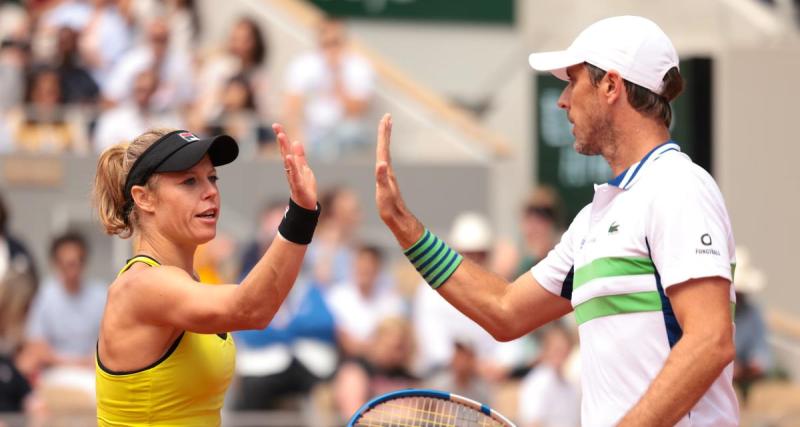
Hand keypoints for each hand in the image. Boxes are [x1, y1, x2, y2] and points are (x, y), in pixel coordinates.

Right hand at [273, 123, 317, 209]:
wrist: (306, 204)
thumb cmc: (305, 186)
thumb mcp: (304, 168)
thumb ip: (300, 156)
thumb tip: (296, 142)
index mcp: (292, 164)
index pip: (286, 148)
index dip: (282, 137)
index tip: (276, 125)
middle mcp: (290, 169)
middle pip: (284, 151)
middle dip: (281, 139)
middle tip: (276, 127)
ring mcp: (293, 176)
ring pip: (287, 160)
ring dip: (284, 148)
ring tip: (281, 136)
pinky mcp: (297, 184)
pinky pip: (293, 173)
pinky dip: (291, 166)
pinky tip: (288, 157)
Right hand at [374, 114, 423, 247]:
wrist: (397, 219)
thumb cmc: (389, 208)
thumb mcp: (384, 193)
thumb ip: (381, 178)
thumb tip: (381, 164)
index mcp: (386, 170)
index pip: (383, 148)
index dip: (383, 133)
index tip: (386, 118)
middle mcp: (388, 170)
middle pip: (385, 147)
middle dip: (385, 132)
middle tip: (387, 117)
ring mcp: (388, 175)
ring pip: (385, 153)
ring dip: (385, 140)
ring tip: (386, 129)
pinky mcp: (386, 181)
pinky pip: (384, 162)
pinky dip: (383, 154)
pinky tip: (382, 155)